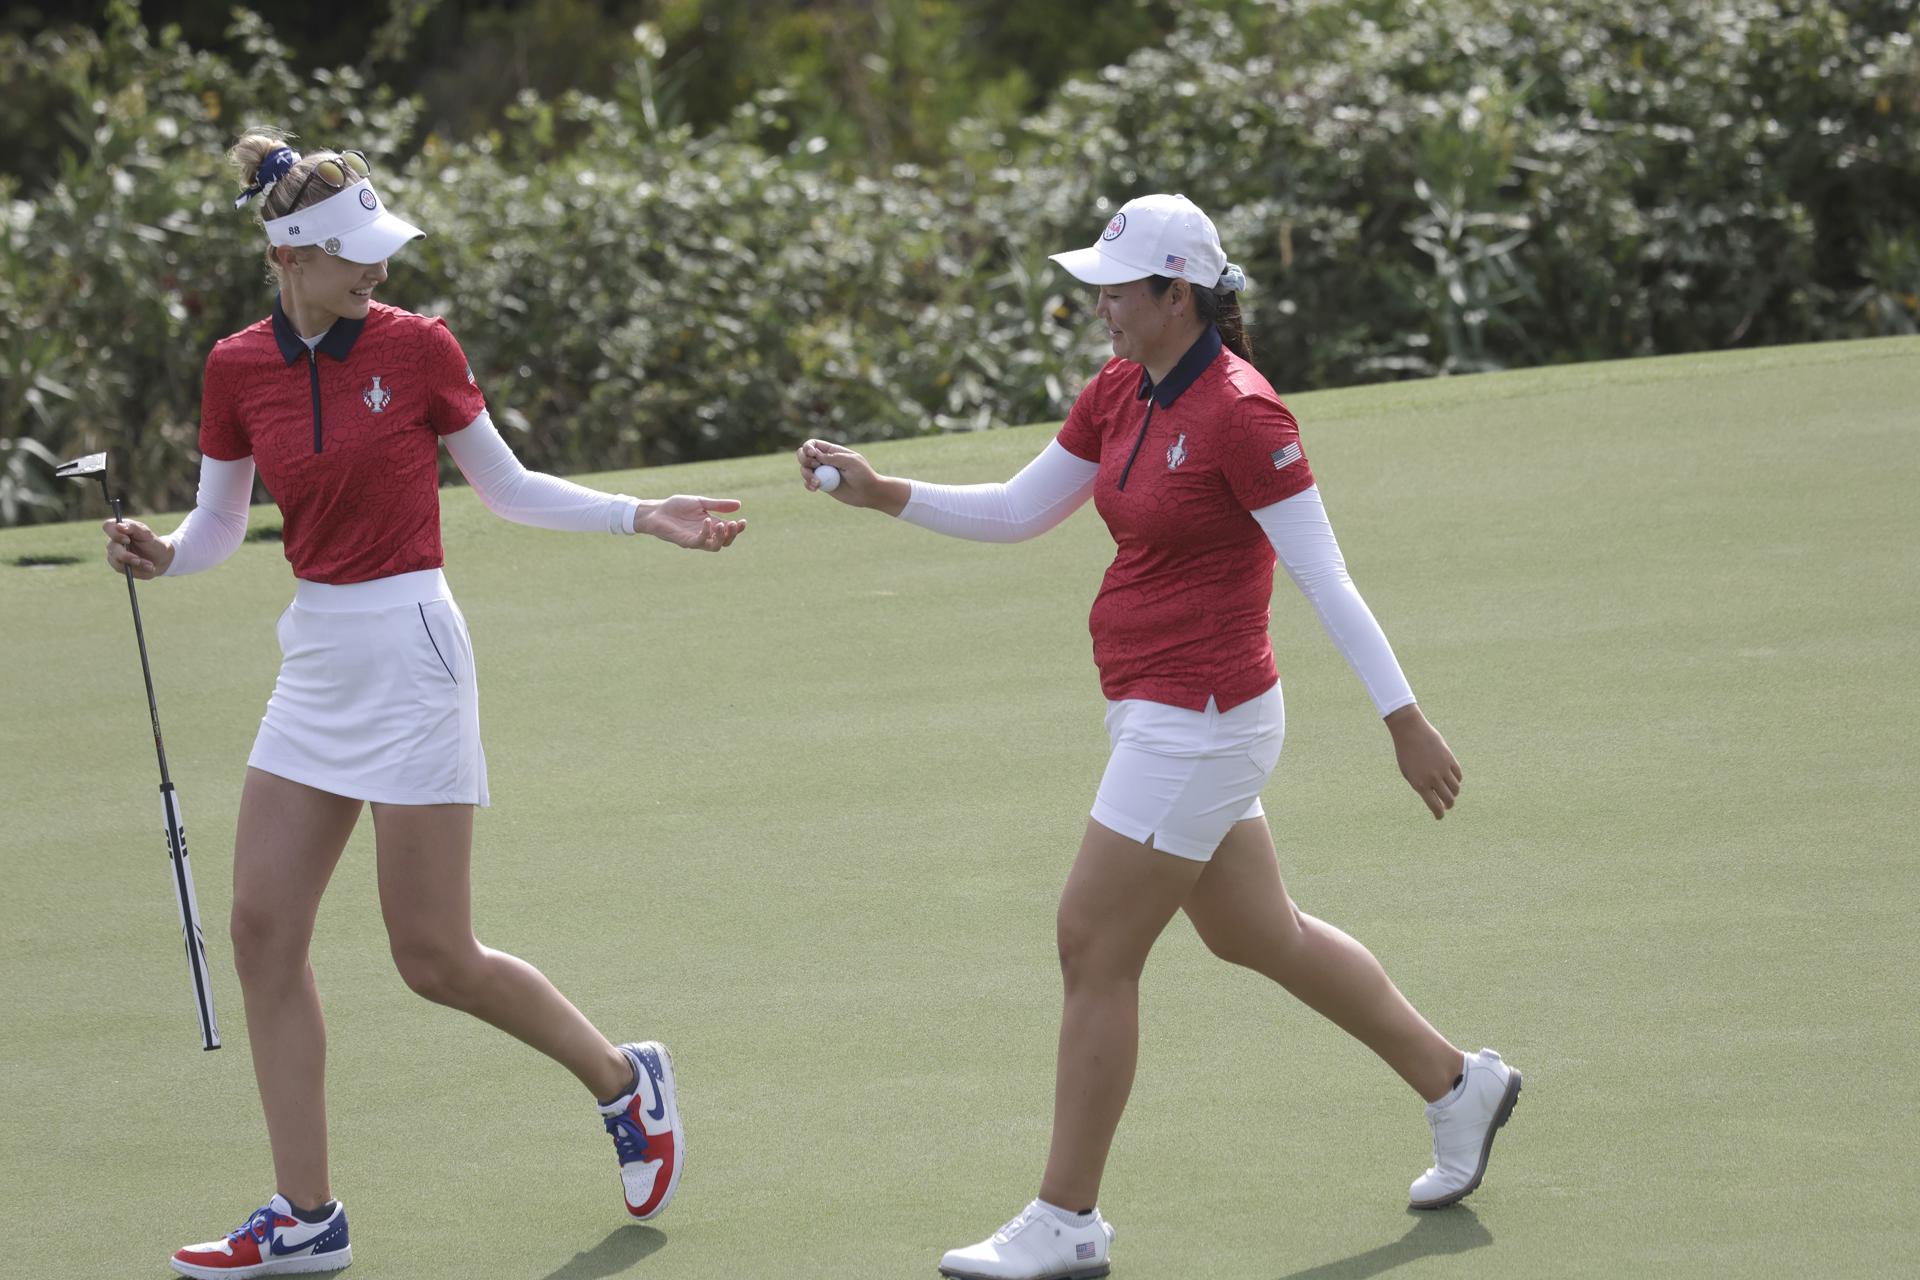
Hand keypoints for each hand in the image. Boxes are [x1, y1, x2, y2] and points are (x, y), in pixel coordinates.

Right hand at [102, 517, 173, 578]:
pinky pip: (124, 569)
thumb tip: (119, 525)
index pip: (108, 526)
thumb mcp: (146, 534)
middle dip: (126, 555)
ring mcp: (114, 554)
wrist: (160, 559)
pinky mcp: (118, 566)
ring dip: (136, 563)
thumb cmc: (152, 543)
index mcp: (119, 529)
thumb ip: (133, 527)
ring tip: (150, 565)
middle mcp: (114, 541)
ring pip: (117, 560)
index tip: (127, 540)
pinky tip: (149, 568)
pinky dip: (138, 569)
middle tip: (137, 559)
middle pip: (111, 547)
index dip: (114, 533)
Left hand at [635, 495, 745, 550]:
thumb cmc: (676, 507)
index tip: (743, 520)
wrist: (657, 510)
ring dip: (721, 537)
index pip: (728, 531)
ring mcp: (696, 539)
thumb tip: (739, 505)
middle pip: (725, 542)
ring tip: (723, 524)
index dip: (738, 528)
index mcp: (711, 525)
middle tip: (733, 523)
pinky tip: (707, 521)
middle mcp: (705, 535)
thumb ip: (718, 505)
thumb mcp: (701, 502)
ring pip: (715, 546)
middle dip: (732, 534)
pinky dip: (706, 533)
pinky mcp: (685, 541)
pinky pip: (699, 542)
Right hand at [796, 439, 907, 514]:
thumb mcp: (851, 462)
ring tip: (817, 483)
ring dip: (806, 475)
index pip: (813, 444)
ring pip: (804, 470)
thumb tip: (815, 455)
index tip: (812, 454)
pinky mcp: (823, 485)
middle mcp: (825, 460)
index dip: (807, 447)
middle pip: (804, 455)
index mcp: (832, 451)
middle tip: (815, 467)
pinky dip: (808, 485)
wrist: (869, 492)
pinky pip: (808, 483)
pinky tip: (816, 488)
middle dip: (804, 460)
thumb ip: (833, 457)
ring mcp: (823, 473)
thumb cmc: (864, 474)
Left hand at [1385, 704, 1461, 819]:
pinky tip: (1452, 781)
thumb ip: (1421, 786)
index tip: (1440, 817)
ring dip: (1453, 793)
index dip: (1439, 814)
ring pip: (1455, 788)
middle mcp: (1433, 778)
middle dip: (1449, 805)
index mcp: (1420, 784)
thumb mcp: (1408, 773)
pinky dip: (1457, 780)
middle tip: (1447, 805)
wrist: (1410, 732)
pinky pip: (1458, 775)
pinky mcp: (1450, 759)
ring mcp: (1443, 769)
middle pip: (1449, 799)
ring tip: (1449, 793)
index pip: (1435, 806)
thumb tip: (1436, 799)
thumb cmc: (1406, 754)